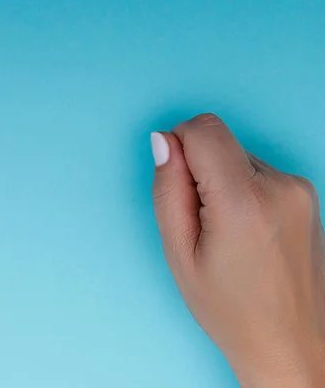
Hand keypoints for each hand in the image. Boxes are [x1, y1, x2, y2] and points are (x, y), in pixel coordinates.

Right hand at [151, 114, 324, 386]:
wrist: (291, 342)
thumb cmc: (230, 308)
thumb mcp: (179, 253)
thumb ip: (167, 189)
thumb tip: (164, 141)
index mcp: (243, 202)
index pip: (203, 129)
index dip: (177, 145)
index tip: (174, 180)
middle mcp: (280, 186)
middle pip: (220, 141)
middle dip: (198, 170)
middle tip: (200, 221)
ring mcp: (299, 189)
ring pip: (237, 156)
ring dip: (221, 181)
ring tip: (225, 231)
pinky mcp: (307, 194)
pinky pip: (258, 172)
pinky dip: (242, 190)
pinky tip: (245, 230)